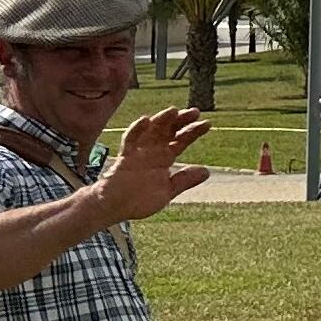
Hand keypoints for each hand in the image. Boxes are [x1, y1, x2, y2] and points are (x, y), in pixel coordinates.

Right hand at [90, 105, 213, 223]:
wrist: (114, 208)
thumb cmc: (138, 200)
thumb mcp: (167, 191)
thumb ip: (184, 180)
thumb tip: (207, 172)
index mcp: (164, 158)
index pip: (181, 140)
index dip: (193, 131)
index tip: (207, 123)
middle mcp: (153, 151)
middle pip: (168, 130)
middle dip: (181, 120)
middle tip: (195, 111)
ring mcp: (139, 152)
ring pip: (151, 130)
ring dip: (162, 120)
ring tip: (173, 111)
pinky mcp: (125, 156)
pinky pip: (130, 140)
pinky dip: (137, 130)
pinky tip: (145, 120)